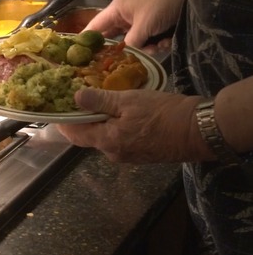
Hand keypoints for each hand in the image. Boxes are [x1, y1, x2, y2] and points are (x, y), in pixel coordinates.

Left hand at [55, 89, 211, 162]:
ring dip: (99, 122)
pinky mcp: (141, 154)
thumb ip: (100, 101)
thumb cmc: (162, 112)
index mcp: (107, 141)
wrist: (200, 130)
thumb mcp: (128, 100)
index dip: (63, 120)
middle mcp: (113, 153)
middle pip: (88, 136)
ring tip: (97, 101)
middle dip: (81, 120)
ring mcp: (128, 156)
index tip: (55, 107)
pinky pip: (120, 139)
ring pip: (105, 137)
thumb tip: (74, 98)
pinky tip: (119, 112)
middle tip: (76, 99)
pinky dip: (114, 127)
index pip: (74, 134)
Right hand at [83, 0, 185, 48]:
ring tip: (156, 46)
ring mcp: (137, 22)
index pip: (94, 26)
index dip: (86, 40)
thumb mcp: (145, 24)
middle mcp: (124, 16)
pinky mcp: (150, 27)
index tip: (81, 56)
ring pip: (132, 42)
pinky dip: (155, 44)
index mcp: (116, 10)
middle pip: (113, 38)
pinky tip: (165, 42)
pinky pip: (146, 41)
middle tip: (124, 61)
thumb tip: (123, 56)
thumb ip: (131, 42)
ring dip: (144, 48)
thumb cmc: (162, 3)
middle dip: (123, 49)